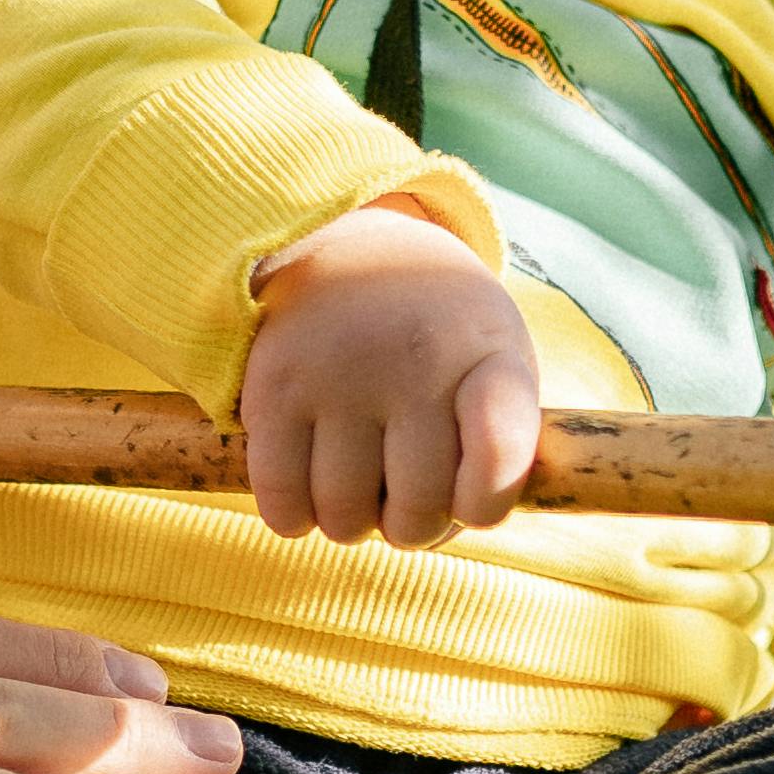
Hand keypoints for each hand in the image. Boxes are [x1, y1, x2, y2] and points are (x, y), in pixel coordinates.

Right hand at [237, 204, 541, 546]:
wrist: (352, 244)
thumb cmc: (439, 339)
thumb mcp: (495, 363)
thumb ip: (497, 451)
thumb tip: (442, 530)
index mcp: (489, 356)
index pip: (498, 456)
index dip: (483, 505)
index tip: (472, 503)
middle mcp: (415, 361)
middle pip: (416, 512)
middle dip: (412, 525)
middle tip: (404, 491)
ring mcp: (340, 373)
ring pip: (345, 519)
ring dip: (352, 522)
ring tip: (358, 481)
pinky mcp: (274, 387)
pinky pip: (283, 504)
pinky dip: (294, 516)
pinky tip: (307, 487)